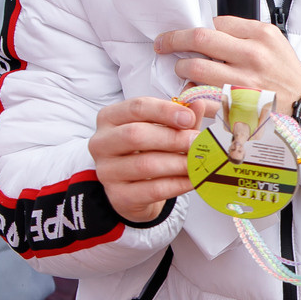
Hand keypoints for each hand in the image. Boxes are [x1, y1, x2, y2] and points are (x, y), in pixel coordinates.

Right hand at [88, 95, 204, 223]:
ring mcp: (107, 171)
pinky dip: (178, 184)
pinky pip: (154, 189)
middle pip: (136, 135)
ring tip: (198, 162)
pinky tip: (193, 179)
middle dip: (172, 138)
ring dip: (178, 163)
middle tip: (197, 142)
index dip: (165, 111)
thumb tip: (198, 104)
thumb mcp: (160, 129)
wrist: (134, 190)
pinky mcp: (119, 196)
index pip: (136, 107)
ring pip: (145, 165)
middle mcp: (101, 143)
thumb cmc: (146, 151)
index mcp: (110, 118)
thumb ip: (178, 118)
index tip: (189, 118)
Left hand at [156, 18, 300, 112]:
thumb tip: (208, 28)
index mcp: (261, 36)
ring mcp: (243, 83)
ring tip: (184, 70)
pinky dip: (191, 94)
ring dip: (182, 69)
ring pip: (195, 69)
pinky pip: (201, 98)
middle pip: (199, 40)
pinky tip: (193, 92)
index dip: (196, 26)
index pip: (216, 22)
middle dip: (174, 40)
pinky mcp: (236, 107)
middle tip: (163, 44)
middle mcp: (252, 56)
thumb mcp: (273, 41)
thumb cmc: (285, 73)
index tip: (185, 32)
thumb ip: (242, 33)